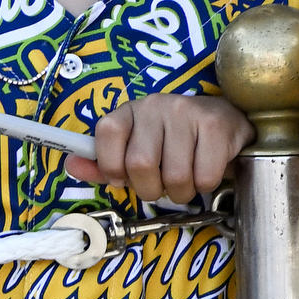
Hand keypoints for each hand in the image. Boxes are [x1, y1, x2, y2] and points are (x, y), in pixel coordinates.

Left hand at [80, 90, 247, 202]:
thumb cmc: (177, 142)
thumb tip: (70, 166)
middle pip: (141, 164)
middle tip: (161, 189)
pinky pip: (205, 176)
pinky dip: (204, 186)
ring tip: (186, 184)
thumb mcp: (136, 148)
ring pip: (175, 176)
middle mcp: (156, 106)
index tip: (122, 179)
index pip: (107, 133)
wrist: (228, 122)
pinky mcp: (216, 127)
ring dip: (181, 192)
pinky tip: (206, 174)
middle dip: (151, 190)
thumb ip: (105, 162)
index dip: (112, 166)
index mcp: (131, 110)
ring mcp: (187, 113)